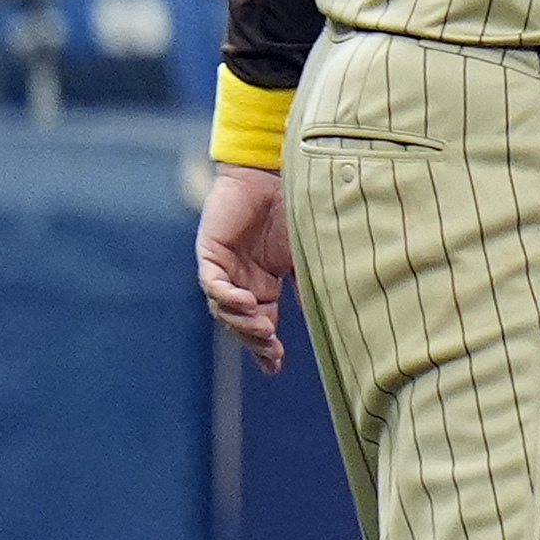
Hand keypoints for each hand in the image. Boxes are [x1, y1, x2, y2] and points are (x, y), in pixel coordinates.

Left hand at [196, 165, 294, 373]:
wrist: (275, 171)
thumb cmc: (296, 208)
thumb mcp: (306, 256)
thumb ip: (310, 285)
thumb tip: (330, 320)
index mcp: (264, 286)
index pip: (261, 324)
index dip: (265, 349)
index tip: (276, 367)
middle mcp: (242, 281)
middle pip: (240, 323)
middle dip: (254, 342)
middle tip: (271, 352)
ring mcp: (224, 269)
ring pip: (224, 310)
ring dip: (241, 324)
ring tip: (264, 331)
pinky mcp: (210, 253)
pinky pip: (212, 285)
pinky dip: (227, 297)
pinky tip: (246, 304)